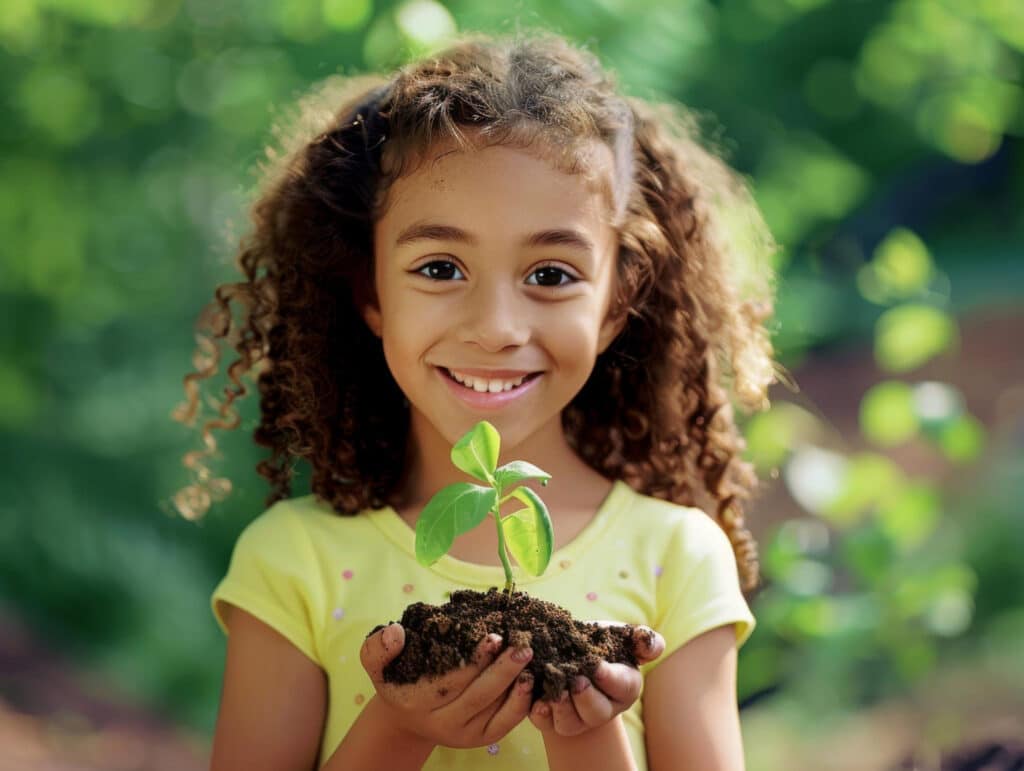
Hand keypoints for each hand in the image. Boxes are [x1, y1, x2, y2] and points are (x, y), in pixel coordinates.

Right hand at [360, 623, 534, 749]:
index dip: (473, 659)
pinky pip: (505, 723)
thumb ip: (378, 647)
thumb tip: (395, 633)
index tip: (493, 636)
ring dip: (516, 686)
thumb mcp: (377, 662)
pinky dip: (521, 704)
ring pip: (495, 710)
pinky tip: (531, 680)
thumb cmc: (398, 677)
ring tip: (530, 660)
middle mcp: (440, 723)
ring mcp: (462, 734)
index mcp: (415, 702)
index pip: (450, 681)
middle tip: (522, 646)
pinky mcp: (480, 739)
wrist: (407, 712)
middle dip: (502, 671)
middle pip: (477, 696)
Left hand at [528, 623, 664, 737]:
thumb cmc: (600, 642)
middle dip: (586, 698)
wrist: (569, 652)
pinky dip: (539, 712)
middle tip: (576, 680)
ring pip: (570, 724)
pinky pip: (544, 723)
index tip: (597, 666)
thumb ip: (642, 638)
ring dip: (562, 708)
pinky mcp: (550, 718)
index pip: (623, 687)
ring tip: (555, 689)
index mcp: (624, 688)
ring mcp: (576, 717)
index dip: (610, 678)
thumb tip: (646, 639)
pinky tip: (535, 697)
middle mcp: (602, 709)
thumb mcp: (621, 635)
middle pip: (597, 713)